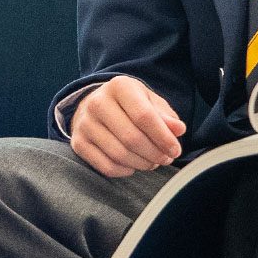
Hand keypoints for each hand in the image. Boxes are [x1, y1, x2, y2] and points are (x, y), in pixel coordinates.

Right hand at [70, 77, 185, 177]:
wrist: (96, 104)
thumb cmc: (130, 104)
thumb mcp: (150, 101)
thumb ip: (166, 116)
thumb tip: (179, 130)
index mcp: (119, 86)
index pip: (144, 116)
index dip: (163, 137)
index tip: (176, 150)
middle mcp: (98, 103)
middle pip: (131, 138)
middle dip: (154, 153)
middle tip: (166, 158)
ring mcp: (85, 124)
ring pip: (119, 154)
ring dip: (142, 164)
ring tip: (153, 162)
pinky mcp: (78, 143)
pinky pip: (106, 166)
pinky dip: (125, 171)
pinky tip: (135, 165)